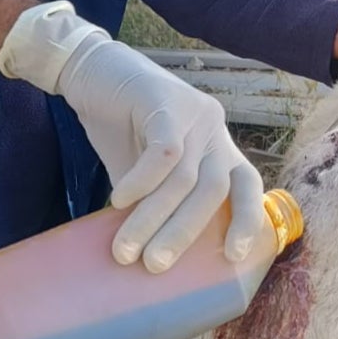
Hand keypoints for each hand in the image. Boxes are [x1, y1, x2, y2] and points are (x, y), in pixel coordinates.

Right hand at [0, 2, 263, 271]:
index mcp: (217, 146)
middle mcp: (214, 129)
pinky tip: (118, 200)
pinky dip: (141, 182)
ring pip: (184, 177)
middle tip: (154, 266)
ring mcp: (193, 112)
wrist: (89, 72)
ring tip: (125, 248)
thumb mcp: (144, 171)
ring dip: (153, 218)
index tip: (232, 256)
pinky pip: (163, 152)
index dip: (247, 220)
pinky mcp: (165, 100)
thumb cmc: (120, 127)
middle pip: (214, 189)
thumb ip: (155, 200)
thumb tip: (148, 255)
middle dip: (185, 232)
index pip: (248, 184)